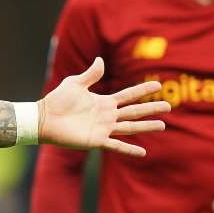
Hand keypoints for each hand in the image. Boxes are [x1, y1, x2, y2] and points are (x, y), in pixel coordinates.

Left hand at [39, 58, 169, 156]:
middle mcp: (107, 115)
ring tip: (162, 125)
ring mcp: (103, 129)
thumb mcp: (75, 83)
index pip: (128, 95)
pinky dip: (129, 149)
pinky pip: (116, 145)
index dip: (142, 91)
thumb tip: (101, 59)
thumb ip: (90, 74)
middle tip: (169, 106)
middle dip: (151, 108)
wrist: (44, 119)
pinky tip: (143, 153)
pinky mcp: (96, 140)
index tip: (158, 85)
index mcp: (104, 102)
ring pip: (130, 127)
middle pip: (134, 111)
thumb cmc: (57, 100)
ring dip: (146, 127)